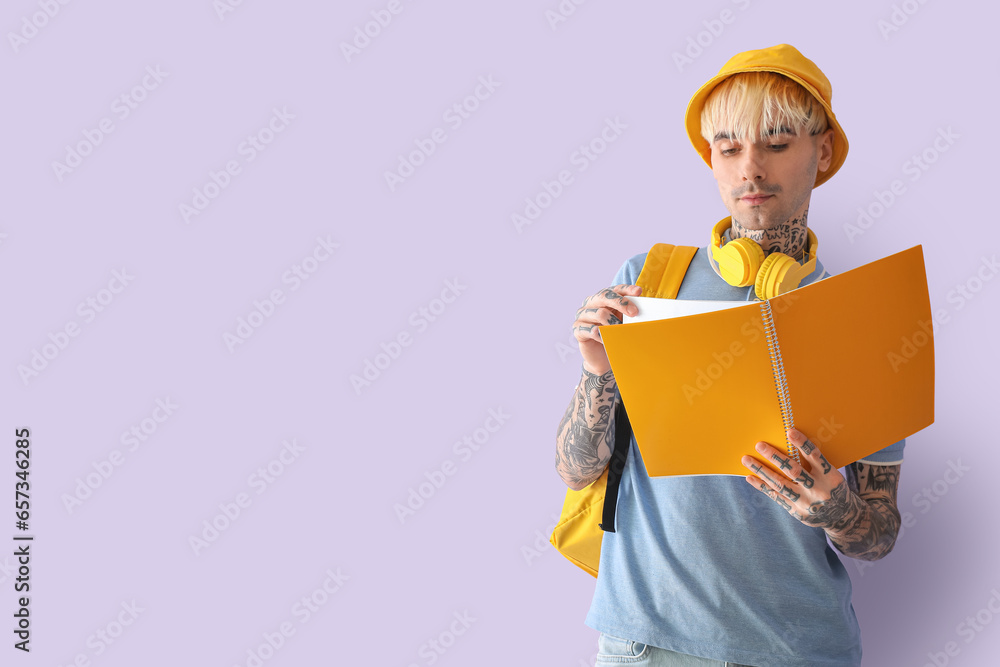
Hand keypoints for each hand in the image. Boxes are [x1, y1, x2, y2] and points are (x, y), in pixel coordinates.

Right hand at [571, 284, 640, 374]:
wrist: (601, 358)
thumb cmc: (614, 336)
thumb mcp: (624, 323)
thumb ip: (630, 314)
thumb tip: (648, 311)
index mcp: (604, 298)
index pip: (615, 289)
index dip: (627, 289)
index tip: (638, 292)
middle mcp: (591, 303)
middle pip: (605, 296)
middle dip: (621, 303)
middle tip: (634, 313)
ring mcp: (583, 315)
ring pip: (599, 313)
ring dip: (613, 322)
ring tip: (621, 331)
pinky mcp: (577, 329)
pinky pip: (590, 330)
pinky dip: (601, 335)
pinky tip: (608, 340)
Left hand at [741, 428, 861, 531]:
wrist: (842, 516)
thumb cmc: (831, 487)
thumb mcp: (831, 474)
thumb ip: (814, 463)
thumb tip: (790, 441)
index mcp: (829, 476)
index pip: (815, 456)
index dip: (802, 443)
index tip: (789, 431)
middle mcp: (818, 489)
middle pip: (794, 471)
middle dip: (775, 457)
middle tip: (759, 445)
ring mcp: (806, 502)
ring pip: (780, 484)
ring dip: (761, 470)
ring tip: (746, 459)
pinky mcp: (796, 511)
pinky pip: (776, 496)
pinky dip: (762, 486)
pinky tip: (750, 477)